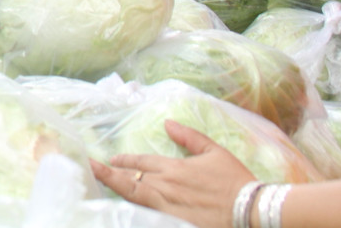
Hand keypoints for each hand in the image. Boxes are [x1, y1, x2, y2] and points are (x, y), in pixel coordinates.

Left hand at [91, 121, 254, 227]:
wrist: (250, 209)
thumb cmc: (234, 180)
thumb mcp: (214, 151)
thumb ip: (189, 136)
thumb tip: (167, 122)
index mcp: (174, 167)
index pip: (141, 162)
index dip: (124, 161)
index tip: (111, 160)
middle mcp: (165, 185)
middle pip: (130, 180)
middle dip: (110, 174)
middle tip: (90, 169)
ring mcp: (167, 206)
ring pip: (134, 197)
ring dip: (116, 189)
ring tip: (99, 184)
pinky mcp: (173, 221)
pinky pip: (147, 215)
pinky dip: (134, 209)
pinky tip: (122, 208)